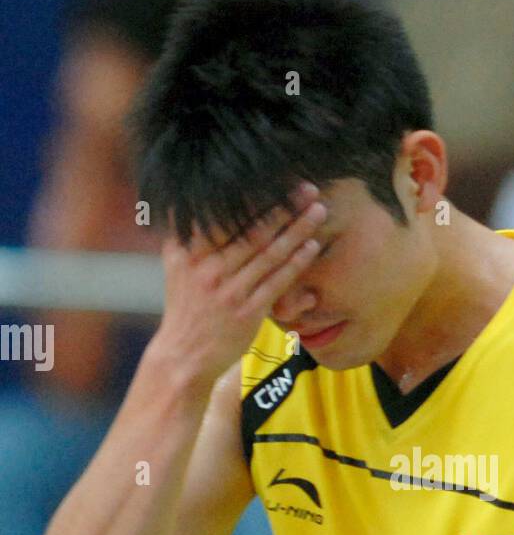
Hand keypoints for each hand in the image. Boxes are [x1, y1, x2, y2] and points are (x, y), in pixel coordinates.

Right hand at [154, 184, 326, 388]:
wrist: (184, 356)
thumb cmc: (186, 307)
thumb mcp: (175, 267)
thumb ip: (185, 234)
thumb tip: (186, 198)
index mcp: (190, 252)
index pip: (226, 216)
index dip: (255, 195)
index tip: (278, 177)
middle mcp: (208, 268)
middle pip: (253, 230)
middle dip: (284, 206)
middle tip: (308, 188)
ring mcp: (229, 291)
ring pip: (269, 254)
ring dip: (297, 230)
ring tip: (318, 211)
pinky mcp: (247, 312)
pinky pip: (277, 282)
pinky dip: (296, 263)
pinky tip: (312, 246)